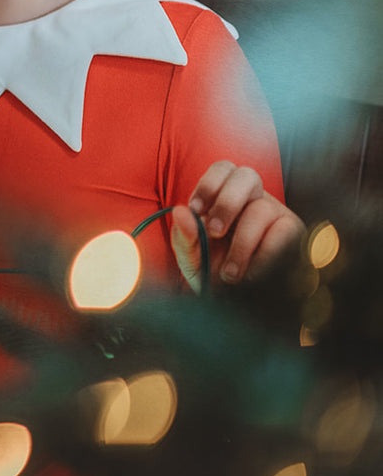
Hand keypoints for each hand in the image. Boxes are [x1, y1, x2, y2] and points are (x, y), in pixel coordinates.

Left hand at [171, 160, 303, 287]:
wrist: (240, 306)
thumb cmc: (214, 274)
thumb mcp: (192, 257)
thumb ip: (184, 236)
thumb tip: (180, 212)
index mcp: (226, 196)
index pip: (224, 168)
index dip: (209, 184)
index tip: (196, 210)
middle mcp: (254, 199)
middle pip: (247, 175)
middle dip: (227, 202)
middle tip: (214, 233)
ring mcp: (277, 215)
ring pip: (261, 209)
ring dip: (241, 243)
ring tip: (229, 273)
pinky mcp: (295, 235)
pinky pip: (284, 233)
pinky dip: (264, 255)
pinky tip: (252, 274)